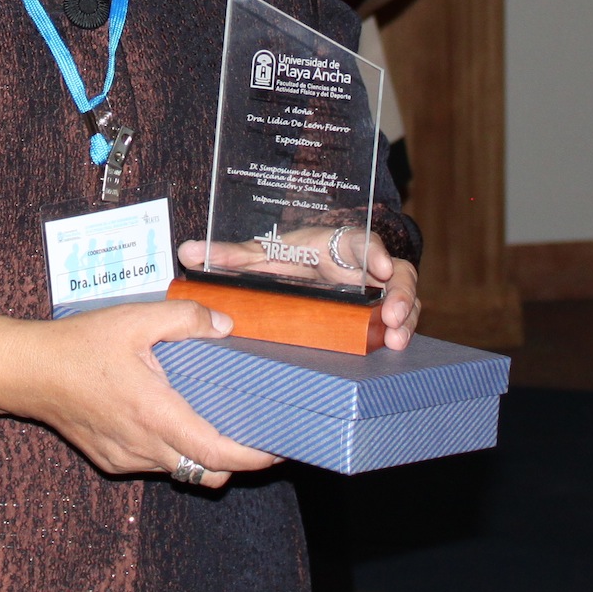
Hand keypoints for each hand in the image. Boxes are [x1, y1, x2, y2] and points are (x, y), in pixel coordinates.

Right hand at [10, 299, 280, 486]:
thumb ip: (185, 318)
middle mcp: (144, 446)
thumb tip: (227, 326)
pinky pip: (153, 463)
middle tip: (251, 428)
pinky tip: (163, 415)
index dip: (255, 457)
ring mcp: (126, 458)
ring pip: (180, 468)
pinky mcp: (111, 461)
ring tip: (207, 415)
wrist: (26, 372)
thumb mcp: (135, 319)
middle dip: (235, 457)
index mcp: (156, 414)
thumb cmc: (79, 345)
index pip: (219, 454)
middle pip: (207, 471)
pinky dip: (169, 448)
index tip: (280, 447)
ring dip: (200, 450)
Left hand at [175, 229, 422, 350]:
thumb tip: (187, 251)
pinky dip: (399, 333)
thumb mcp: (260, 256)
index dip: (373, 252)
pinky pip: (398, 322)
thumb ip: (230, 255)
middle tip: (390, 316)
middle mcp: (365, 267)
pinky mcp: (376, 314)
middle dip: (399, 294)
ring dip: (404, 318)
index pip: (362, 241)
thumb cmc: (285, 258)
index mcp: (338, 244)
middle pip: (397, 273)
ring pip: (404, 299)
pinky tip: (392, 350)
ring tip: (395, 340)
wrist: (301, 272)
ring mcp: (376, 290)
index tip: (377, 268)